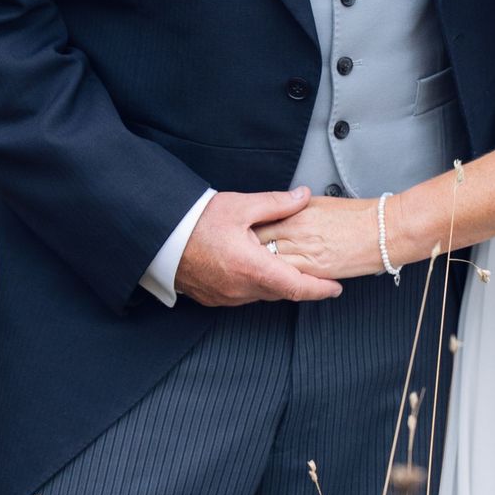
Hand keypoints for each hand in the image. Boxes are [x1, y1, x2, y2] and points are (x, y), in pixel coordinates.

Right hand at [175, 188, 341, 305]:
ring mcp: (226, 297)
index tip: (335, 288)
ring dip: (276, 283)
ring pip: (263, 295)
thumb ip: (277, 204)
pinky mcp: (214, 298)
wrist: (159, 237)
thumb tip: (303, 196)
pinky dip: (255, 285)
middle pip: (282, 292)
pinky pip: (244, 296)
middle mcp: (241, 289)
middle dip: (300, 283)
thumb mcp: (241, 206)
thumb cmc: (195, 221)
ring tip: (283, 265)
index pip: (297, 287)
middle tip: (315, 272)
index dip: (320, 290)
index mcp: (252, 268)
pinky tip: (254, 269)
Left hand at [254, 195, 385, 282]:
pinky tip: (274, 281)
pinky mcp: (316, 271)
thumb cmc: (358, 216)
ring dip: (260, 267)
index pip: (260, 222)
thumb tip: (282, 214)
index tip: (241, 236)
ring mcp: (305, 253)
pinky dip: (279, 280)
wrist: (384, 231)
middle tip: (239, 255)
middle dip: (247, 250)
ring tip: (253, 270)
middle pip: (258, 243)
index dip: (248, 231)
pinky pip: (289, 278)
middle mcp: (297, 232)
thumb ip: (296, 209)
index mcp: (297, 213)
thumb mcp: (321, 203)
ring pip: (270, 263)